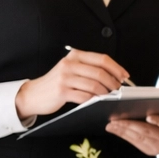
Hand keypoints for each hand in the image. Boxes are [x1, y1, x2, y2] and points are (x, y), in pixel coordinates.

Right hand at [15, 49, 129, 118]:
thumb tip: (114, 75)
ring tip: (109, 96)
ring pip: (94, 85)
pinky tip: (97, 101)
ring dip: (106, 92)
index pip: (102, 59)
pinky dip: (94, 99)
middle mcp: (69, 64)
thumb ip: (89, 68)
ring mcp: (65, 78)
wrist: (33, 94)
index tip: (125, 76)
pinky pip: (85, 96)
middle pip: (100, 72)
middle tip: (119, 90)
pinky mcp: (62, 91)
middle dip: (114, 82)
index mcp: (75, 56)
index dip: (117, 68)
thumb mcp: (71, 69)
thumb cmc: (56, 83)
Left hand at [106, 113, 158, 156]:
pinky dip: (125, 136)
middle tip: (114, 121)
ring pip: (139, 138)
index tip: (149, 117)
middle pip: (147, 131)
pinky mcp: (151, 152)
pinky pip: (136, 143)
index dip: (158, 121)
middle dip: (129, 126)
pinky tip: (117, 131)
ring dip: (123, 132)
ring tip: (111, 126)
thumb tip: (139, 106)